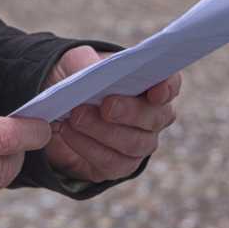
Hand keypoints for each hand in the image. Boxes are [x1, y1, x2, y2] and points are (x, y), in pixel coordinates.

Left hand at [42, 45, 180, 183]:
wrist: (58, 107)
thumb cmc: (76, 76)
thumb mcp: (75, 62)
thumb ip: (84, 63)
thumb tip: (90, 73)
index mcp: (149, 83)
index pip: (170, 84)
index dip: (167, 87)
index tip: (156, 90)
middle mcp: (152, 115)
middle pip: (155, 118)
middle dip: (130, 112)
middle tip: (106, 106)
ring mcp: (139, 143)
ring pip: (134, 144)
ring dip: (104, 131)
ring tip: (76, 117)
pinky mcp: (119, 165)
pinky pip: (113, 163)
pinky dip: (88, 147)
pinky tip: (68, 132)